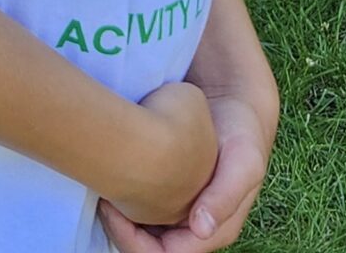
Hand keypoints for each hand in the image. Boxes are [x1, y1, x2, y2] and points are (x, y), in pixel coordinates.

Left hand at [98, 89, 271, 252]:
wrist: (234, 106)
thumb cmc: (241, 134)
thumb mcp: (244, 161)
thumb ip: (226, 195)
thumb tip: (202, 229)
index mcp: (215, 230)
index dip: (132, 240)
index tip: (111, 207)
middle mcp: (195, 228)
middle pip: (147, 248)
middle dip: (119, 230)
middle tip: (100, 195)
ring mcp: (181, 212)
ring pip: (141, 232)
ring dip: (118, 217)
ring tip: (101, 185)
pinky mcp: (170, 194)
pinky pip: (141, 210)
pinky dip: (122, 199)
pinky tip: (109, 174)